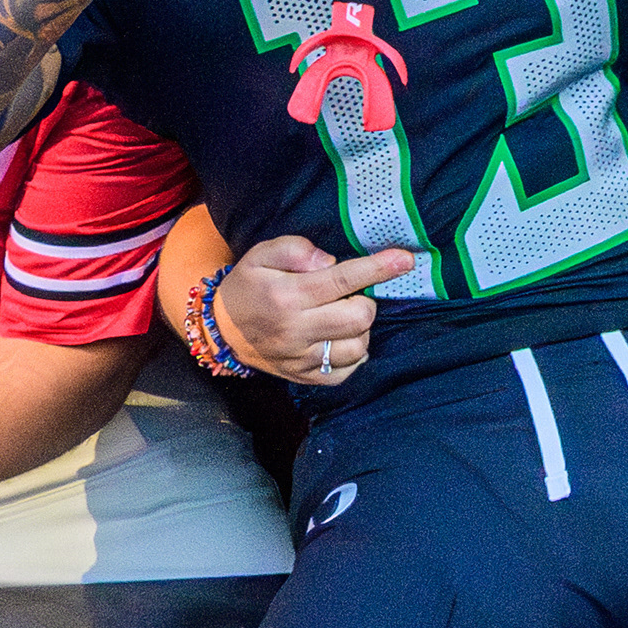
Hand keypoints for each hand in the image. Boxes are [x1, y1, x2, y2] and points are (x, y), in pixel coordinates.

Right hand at [208, 235, 414, 383]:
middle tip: (352, 294)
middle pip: (359, 318)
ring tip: (344, 315)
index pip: (343, 280)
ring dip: (361, 328)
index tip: (405, 259)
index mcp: (286, 296)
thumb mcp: (261, 254)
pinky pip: (346, 372)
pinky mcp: (304, 378)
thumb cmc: (248, 286)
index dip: (379, 268)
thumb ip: (296, 249)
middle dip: (366, 300)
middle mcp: (295, 331)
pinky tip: (342, 338)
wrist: (222, 331)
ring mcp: (300, 359)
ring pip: (358, 347)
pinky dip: (353, 355)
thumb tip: (329, 261)